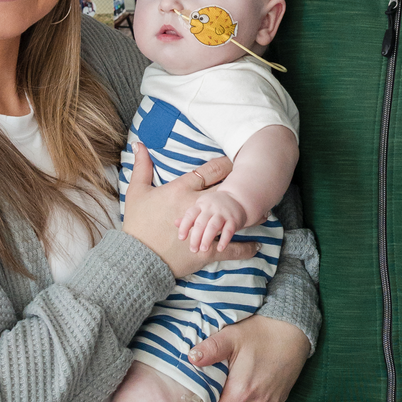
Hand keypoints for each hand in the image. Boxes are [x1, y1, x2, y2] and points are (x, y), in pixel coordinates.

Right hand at [123, 144, 257, 278]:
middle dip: (240, 185)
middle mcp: (196, 206)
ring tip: (264, 213)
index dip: (224, 164)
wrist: (136, 258)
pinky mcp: (206, 251)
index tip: (233, 161)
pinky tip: (256, 245)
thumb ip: (141, 167)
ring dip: (250, 215)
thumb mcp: (136, 193)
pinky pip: (231, 248)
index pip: (209, 171)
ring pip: (233, 218)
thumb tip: (139, 144)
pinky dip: (245, 248)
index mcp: (181, 190)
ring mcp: (204, 229)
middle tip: (255, 181)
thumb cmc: (136, 225)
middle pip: (226, 191)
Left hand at [178, 190, 247, 252]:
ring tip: (203, 249)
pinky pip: (228, 230)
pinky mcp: (234, 219)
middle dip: (196, 237)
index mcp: (201, 204)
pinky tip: (220, 249)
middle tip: (193, 249)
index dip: (184, 226)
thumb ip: (189, 217)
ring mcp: (223, 213)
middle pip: (201, 222)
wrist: (237, 198)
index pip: (190, 215)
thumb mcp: (201, 208)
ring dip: (207, 238)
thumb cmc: (215, 207)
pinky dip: (224, 240)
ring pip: (213, 226)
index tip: (181, 238)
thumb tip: (175, 223)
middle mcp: (211, 208)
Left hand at [191, 315, 310, 401]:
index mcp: (241, 391)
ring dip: (234, 400)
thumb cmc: (262, 331)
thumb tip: (190, 358)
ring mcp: (271, 401)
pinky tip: (249, 377)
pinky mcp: (280, 397)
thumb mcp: (232, 336)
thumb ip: (210, 349)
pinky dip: (250, 395)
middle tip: (209, 387)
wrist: (296, 329)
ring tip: (229, 380)